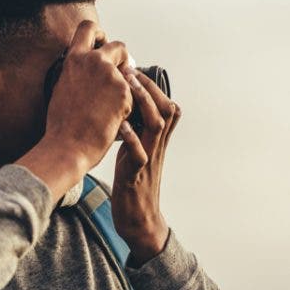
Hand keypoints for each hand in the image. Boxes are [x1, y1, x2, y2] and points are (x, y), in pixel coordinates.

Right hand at [16, 21, 132, 204]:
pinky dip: (128, 106)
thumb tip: (89, 72)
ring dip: (126, 87)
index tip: (103, 45)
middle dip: (123, 61)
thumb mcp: (63, 89)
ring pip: (130, 74)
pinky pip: (133, 94)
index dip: (99, 34)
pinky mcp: (125, 92)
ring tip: (113, 109)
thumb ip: (78, 74)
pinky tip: (116, 119)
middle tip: (123, 76)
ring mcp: (111, 75)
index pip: (88, 28)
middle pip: (118, 46)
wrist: (68, 146)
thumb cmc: (62, 125)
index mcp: (74, 59)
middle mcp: (93, 61)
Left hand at [112, 69, 181, 266]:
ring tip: (128, 89)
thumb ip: (137, 133)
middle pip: (168, 110)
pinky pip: (139, 155)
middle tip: (131, 73)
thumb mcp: (137, 153)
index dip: (154, 87)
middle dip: (151, 88)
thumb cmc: (133, 183)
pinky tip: (121, 127)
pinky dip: (131, 139)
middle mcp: (157, 148)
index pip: (168, 107)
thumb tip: (126, 109)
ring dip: (144, 105)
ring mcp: (148, 161)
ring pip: (158, 127)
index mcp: (157, 141)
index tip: (135, 70)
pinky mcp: (136, 176)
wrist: (138, 219)